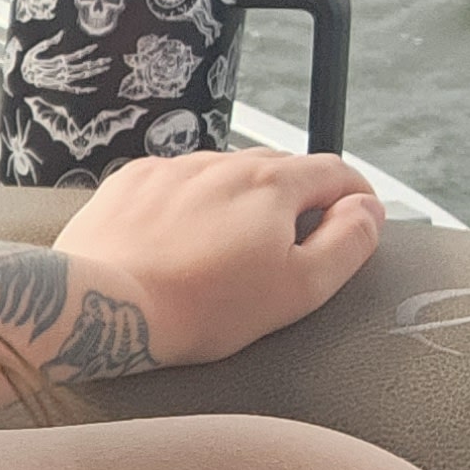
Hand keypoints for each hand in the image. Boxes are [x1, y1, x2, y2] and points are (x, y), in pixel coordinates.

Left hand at [53, 149, 382, 368]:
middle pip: (279, 169)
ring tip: (226, 252)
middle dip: (296, 200)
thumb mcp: (298, 288)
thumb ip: (347, 243)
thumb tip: (368, 210)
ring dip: (237, 202)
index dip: (355, 195)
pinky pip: (175, 184)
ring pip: (224, 175)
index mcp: (271, 184)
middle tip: (290, 246)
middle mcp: (222, 162)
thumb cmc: (200, 307)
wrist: (102, 305)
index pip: (334, 171)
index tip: (357, 216)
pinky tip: (178, 243)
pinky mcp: (130, 182)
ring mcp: (172, 168)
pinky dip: (188, 205)